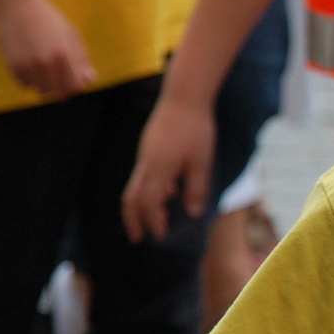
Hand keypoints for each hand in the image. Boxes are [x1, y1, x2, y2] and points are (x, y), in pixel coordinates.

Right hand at [0, 0, 94, 97]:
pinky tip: (30, 61)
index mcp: (63, 54)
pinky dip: (30, 78)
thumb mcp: (71, 35)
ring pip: (41, 91)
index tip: (74, 77)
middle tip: (59, 74)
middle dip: (62, 88)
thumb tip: (90, 80)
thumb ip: (82, 59)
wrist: (17, 5)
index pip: (75, 87)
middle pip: (58, 94)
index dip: (76, 86)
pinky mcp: (12, 66)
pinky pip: (25, 84)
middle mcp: (44, 62)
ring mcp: (27, 66)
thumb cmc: (49, 19)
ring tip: (44, 65)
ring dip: (45, 83)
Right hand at [122, 94, 215, 241]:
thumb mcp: (202, 161)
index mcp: (159, 169)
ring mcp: (145, 155)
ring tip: (153, 220)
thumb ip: (197, 187)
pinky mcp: (148, 148)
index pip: (148, 203)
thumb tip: (193, 213)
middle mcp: (146, 164)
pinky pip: (143, 174)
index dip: (152, 221)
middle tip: (137, 238)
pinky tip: (168, 193)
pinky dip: (149, 189)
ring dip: (140, 206)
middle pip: (131, 198)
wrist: (184, 96)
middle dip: (132, 220)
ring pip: (134, 186)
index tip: (160, 236)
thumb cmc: (196, 128)